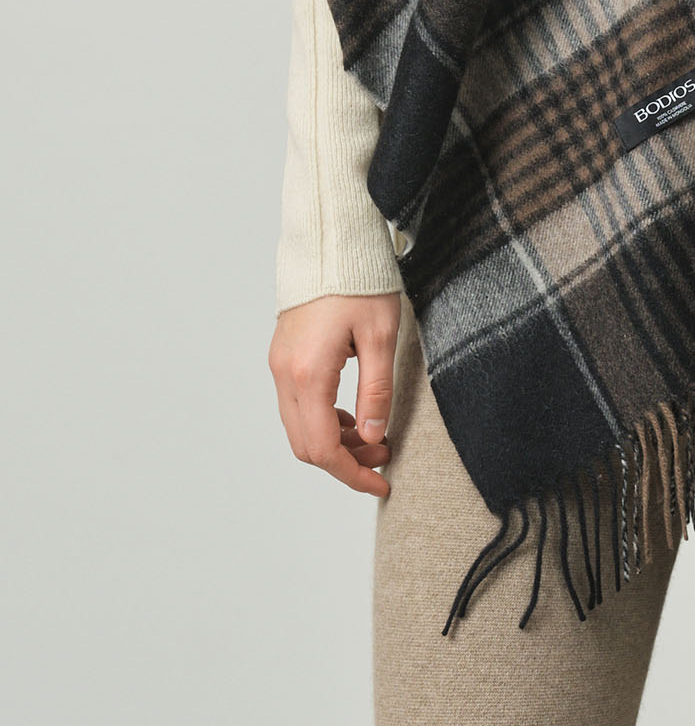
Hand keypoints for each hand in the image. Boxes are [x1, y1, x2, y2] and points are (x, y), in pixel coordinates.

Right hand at [267, 292, 401, 496]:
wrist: (331, 242)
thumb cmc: (360, 281)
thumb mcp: (380, 336)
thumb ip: (376, 391)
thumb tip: (374, 438)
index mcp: (309, 374)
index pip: (324, 448)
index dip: (352, 474)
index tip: (381, 483)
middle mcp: (285, 374)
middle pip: (306, 445)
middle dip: (344, 462)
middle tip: (383, 456)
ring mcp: (280, 365)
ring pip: (300, 427)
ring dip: (334, 443)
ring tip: (375, 438)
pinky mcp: (283, 356)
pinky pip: (298, 406)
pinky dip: (323, 421)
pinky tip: (353, 416)